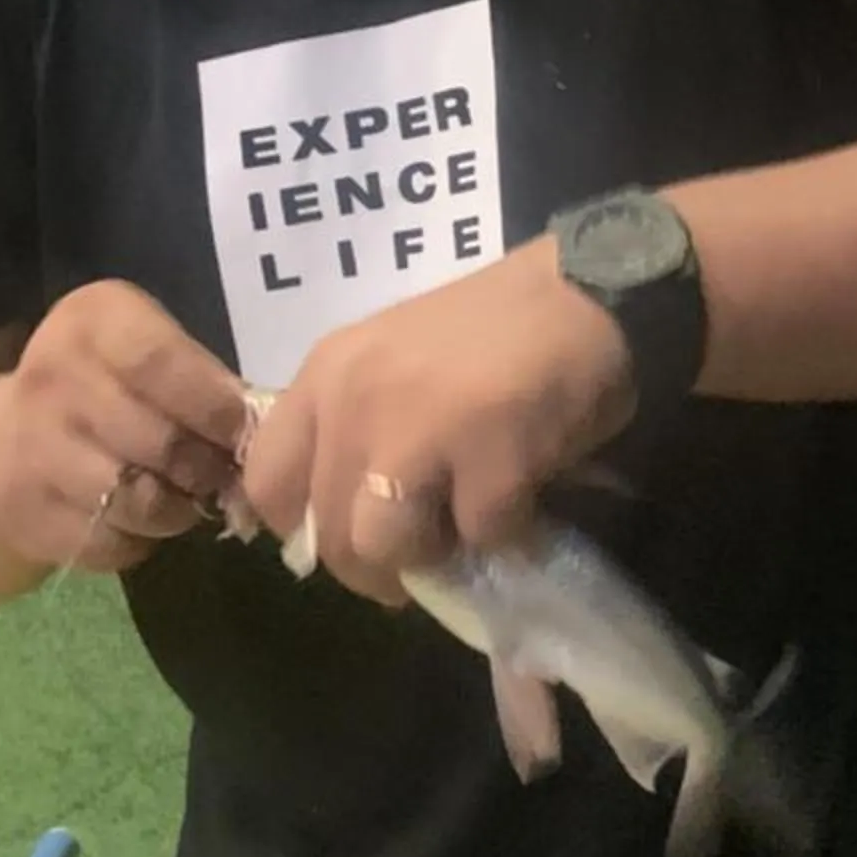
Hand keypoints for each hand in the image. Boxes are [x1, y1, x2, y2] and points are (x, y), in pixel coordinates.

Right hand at [0, 283, 251, 574]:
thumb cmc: (100, 386)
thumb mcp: (144, 347)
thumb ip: (199, 377)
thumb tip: (262, 432)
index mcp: (90, 323)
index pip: (159, 363)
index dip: (215, 406)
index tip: (243, 433)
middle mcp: (52, 380)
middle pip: (160, 442)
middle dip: (207, 466)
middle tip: (220, 472)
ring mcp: (33, 452)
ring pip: (142, 503)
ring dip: (179, 509)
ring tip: (182, 494)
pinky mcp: (29, 517)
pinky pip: (114, 544)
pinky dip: (139, 541)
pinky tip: (135, 518)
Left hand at [239, 240, 635, 602]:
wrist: (589, 291)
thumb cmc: (492, 331)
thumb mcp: (391, 364)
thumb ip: (356, 431)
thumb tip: (344, 529)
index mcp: (326, 374)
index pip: (267, 483)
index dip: (304, 527)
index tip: (349, 532)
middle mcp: (356, 400)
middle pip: (328, 535)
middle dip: (377, 566)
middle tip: (422, 555)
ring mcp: (420, 430)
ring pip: (386, 548)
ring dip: (432, 555)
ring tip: (469, 524)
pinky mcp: (489, 459)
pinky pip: (478, 539)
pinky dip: (506, 532)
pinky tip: (524, 491)